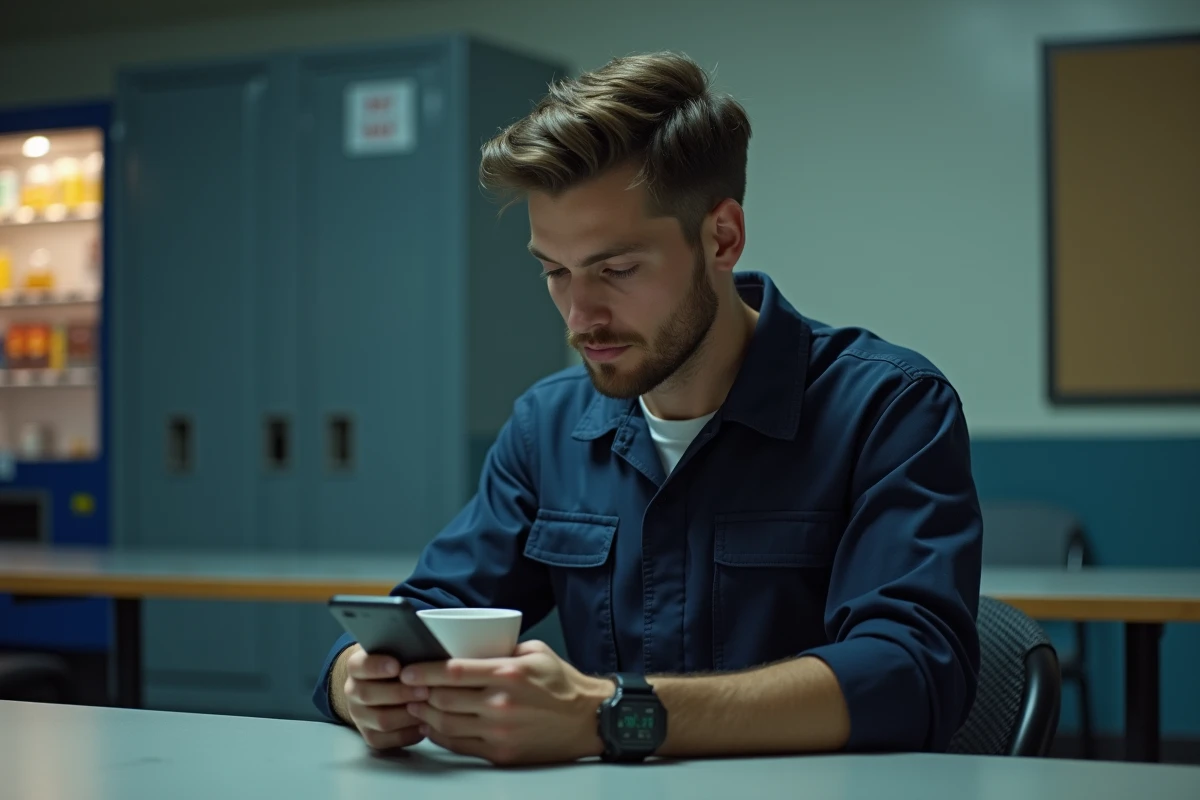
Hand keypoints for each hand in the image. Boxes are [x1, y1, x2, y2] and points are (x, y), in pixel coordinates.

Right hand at [341, 644, 426, 750]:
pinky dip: (408, 734)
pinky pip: (387, 740)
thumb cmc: (399, 664)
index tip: (397, 666)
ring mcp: (359, 716)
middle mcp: (353, 692)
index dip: (376, 667)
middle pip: (369, 695)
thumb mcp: (397, 652)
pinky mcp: (369, 735)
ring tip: (430, 708)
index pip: (359, 666)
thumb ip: (403, 652)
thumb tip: (424, 653)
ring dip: (407, 715)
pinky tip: (426, 725)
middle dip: (400, 693)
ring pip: (380, 720)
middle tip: (425, 690)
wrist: (382, 686)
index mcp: (356, 667)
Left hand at [400, 640, 614, 765]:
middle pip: (443, 698)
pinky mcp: (500, 753)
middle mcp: (501, 703)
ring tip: (415, 706)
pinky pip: (459, 745)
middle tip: (406, 687)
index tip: (408, 669)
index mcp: (509, 673)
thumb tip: (468, 648)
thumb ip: (501, 649)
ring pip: (446, 724)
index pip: (453, 671)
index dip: (424, 671)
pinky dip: (440, 736)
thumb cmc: (562, 684)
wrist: (587, 720)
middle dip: (419, 692)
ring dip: (425, 715)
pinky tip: (433, 727)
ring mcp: (499, 731)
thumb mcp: (535, 652)